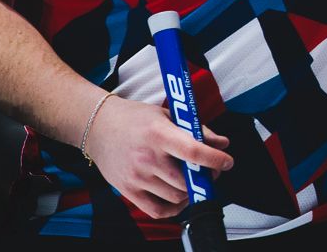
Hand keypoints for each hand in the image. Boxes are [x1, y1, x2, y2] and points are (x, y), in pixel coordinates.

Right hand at [84, 95, 232, 218]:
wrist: (98, 127)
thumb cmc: (134, 118)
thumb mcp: (168, 115)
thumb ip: (197, 130)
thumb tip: (222, 144)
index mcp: (159, 134)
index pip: (193, 152)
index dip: (215, 159)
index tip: (227, 162)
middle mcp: (147, 158)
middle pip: (186, 180)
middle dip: (206, 178)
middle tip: (211, 171)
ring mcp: (137, 177)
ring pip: (176, 196)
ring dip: (191, 192)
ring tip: (194, 182)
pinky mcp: (128, 190)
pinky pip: (157, 210)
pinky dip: (174, 208)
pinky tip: (180, 197)